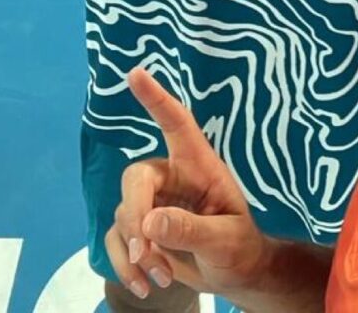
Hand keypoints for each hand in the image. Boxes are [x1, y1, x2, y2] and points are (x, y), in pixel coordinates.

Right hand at [106, 68, 270, 302]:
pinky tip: (145, 285)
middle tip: (147, 252)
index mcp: (199, 165)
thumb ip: (192, 229)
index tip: (135, 73)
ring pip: (123, 213)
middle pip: (136, 178)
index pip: (176, 124)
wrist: (237, 275)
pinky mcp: (142, 229)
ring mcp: (154, 202)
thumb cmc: (240, 247)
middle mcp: (172, 177)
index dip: (156, 98)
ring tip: (160, 277)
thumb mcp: (226, 240)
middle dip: (135, 215)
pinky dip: (126, 264)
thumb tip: (150, 221)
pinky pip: (117, 238)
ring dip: (136, 250)